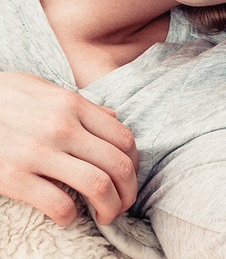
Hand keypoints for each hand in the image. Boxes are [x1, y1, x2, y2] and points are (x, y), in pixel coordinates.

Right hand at [0, 72, 137, 225]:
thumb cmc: (0, 98)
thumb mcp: (40, 88)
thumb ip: (79, 103)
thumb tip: (112, 118)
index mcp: (71, 104)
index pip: (123, 138)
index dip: (134, 163)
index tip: (128, 176)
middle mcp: (61, 127)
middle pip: (118, 165)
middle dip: (128, 191)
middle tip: (123, 204)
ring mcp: (38, 152)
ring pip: (97, 185)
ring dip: (109, 207)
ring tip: (105, 215)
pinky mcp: (14, 177)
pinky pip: (59, 204)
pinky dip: (71, 216)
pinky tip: (68, 217)